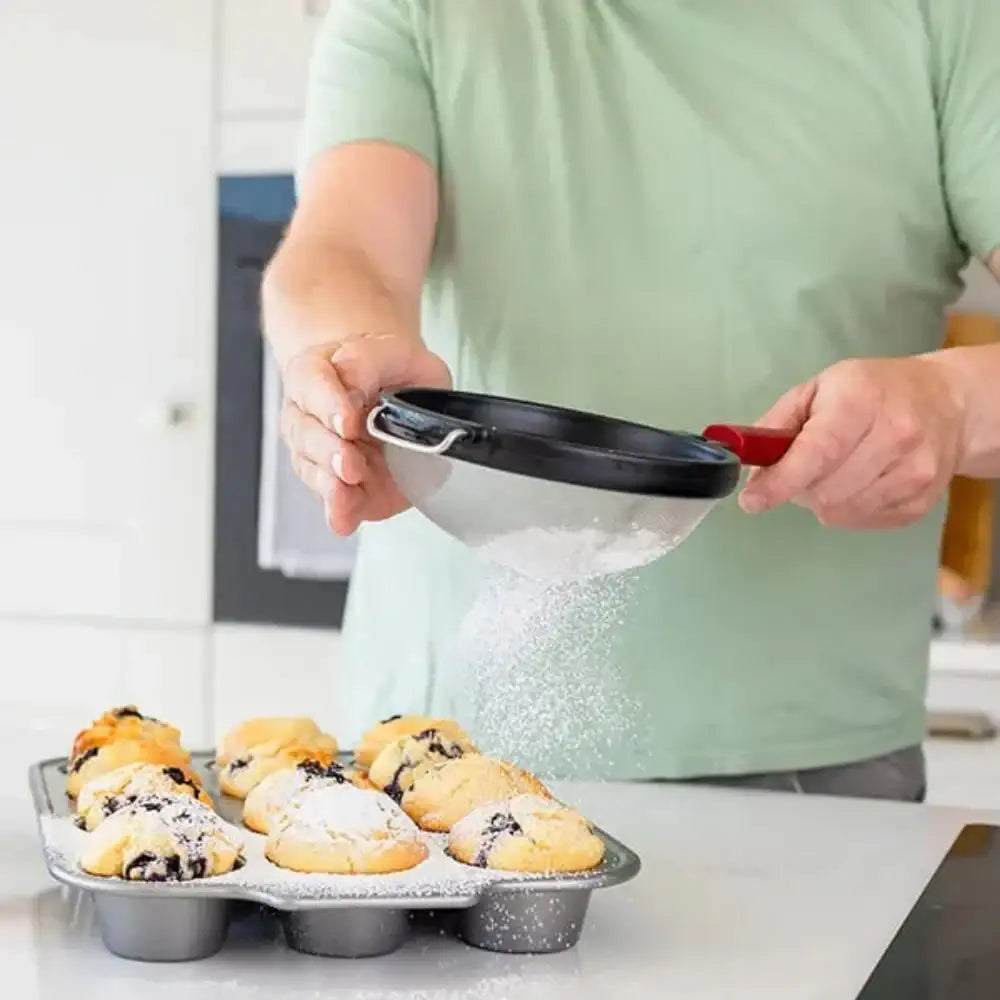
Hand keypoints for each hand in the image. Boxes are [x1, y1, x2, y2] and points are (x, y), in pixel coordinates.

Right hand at [279, 333, 450, 534]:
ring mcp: (319, 454)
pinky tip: (344, 520)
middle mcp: (307, 416)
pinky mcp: (339, 486)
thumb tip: (353, 391)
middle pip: (305, 433)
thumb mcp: (392, 350)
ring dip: (331, 482)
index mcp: (313, 373)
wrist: (399, 392)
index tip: (348, 422)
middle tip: (350, 461)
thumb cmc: (391, 370)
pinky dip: (338, 512)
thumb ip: (367, 361)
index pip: (311, 386)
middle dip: (328, 451)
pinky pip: (332, 502)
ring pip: (312, 469)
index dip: (329, 405)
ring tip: (349, 485)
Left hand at [739, 355, 965, 528]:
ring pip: (840, 512)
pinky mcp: (921, 502)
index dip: (780, 481)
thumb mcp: (817, 389)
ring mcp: (915, 473)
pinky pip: (861, 522)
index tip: (752, 500)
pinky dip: (846, 508)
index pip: (818, 452)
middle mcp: (895, 436)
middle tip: (805, 467)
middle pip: (824, 491)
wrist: (947, 402)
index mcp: (861, 401)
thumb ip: (775, 426)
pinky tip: (858, 481)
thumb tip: (750, 469)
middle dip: (799, 487)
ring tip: (835, 471)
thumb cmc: (871, 391)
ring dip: (821, 499)